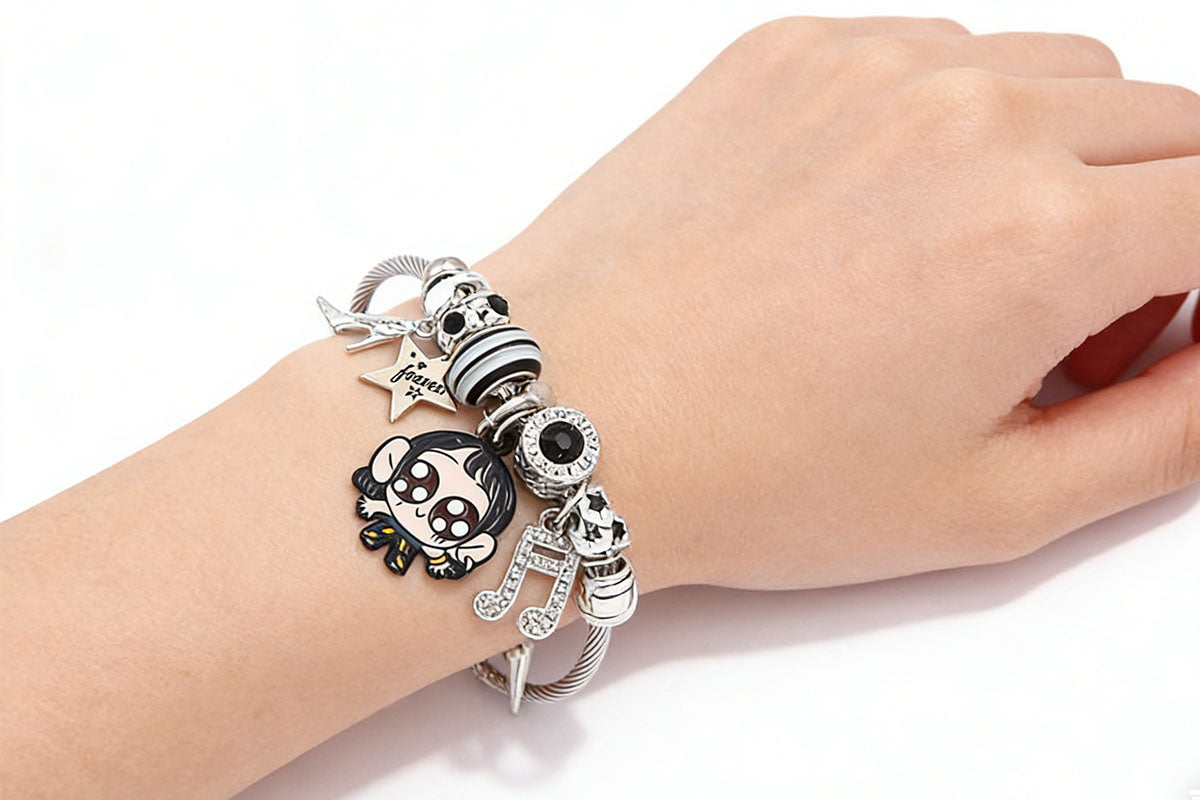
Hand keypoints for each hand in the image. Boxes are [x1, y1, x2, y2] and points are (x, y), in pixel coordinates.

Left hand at [479, 16, 1199, 590]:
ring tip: (965, 269)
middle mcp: (971, 116)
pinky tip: (873, 214)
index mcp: (1042, 235)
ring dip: (1063, 159)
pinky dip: (953, 118)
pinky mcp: (788, 48)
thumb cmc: (751, 477)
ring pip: (1059, 74)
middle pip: (1168, 129)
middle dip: (1158, 223)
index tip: (1154, 336)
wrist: (564, 414)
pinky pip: (934, 50)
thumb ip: (1167, 436)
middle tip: (1062, 326)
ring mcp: (870, 63)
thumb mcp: (990, 503)